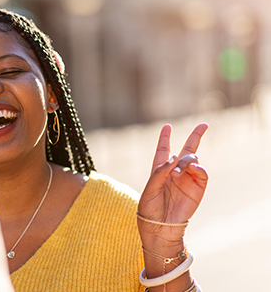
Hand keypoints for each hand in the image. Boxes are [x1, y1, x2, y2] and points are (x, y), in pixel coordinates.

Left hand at [138, 123, 208, 244]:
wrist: (160, 228)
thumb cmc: (150, 209)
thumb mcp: (149, 188)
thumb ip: (160, 171)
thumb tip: (175, 157)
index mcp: (160, 171)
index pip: (163, 150)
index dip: (165, 138)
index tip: (167, 127)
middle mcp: (175, 173)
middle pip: (186, 150)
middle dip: (195, 137)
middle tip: (203, 125)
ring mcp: (187, 180)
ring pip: (192, 160)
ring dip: (186, 161)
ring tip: (178, 172)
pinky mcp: (197, 189)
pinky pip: (202, 173)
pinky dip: (199, 167)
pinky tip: (193, 168)